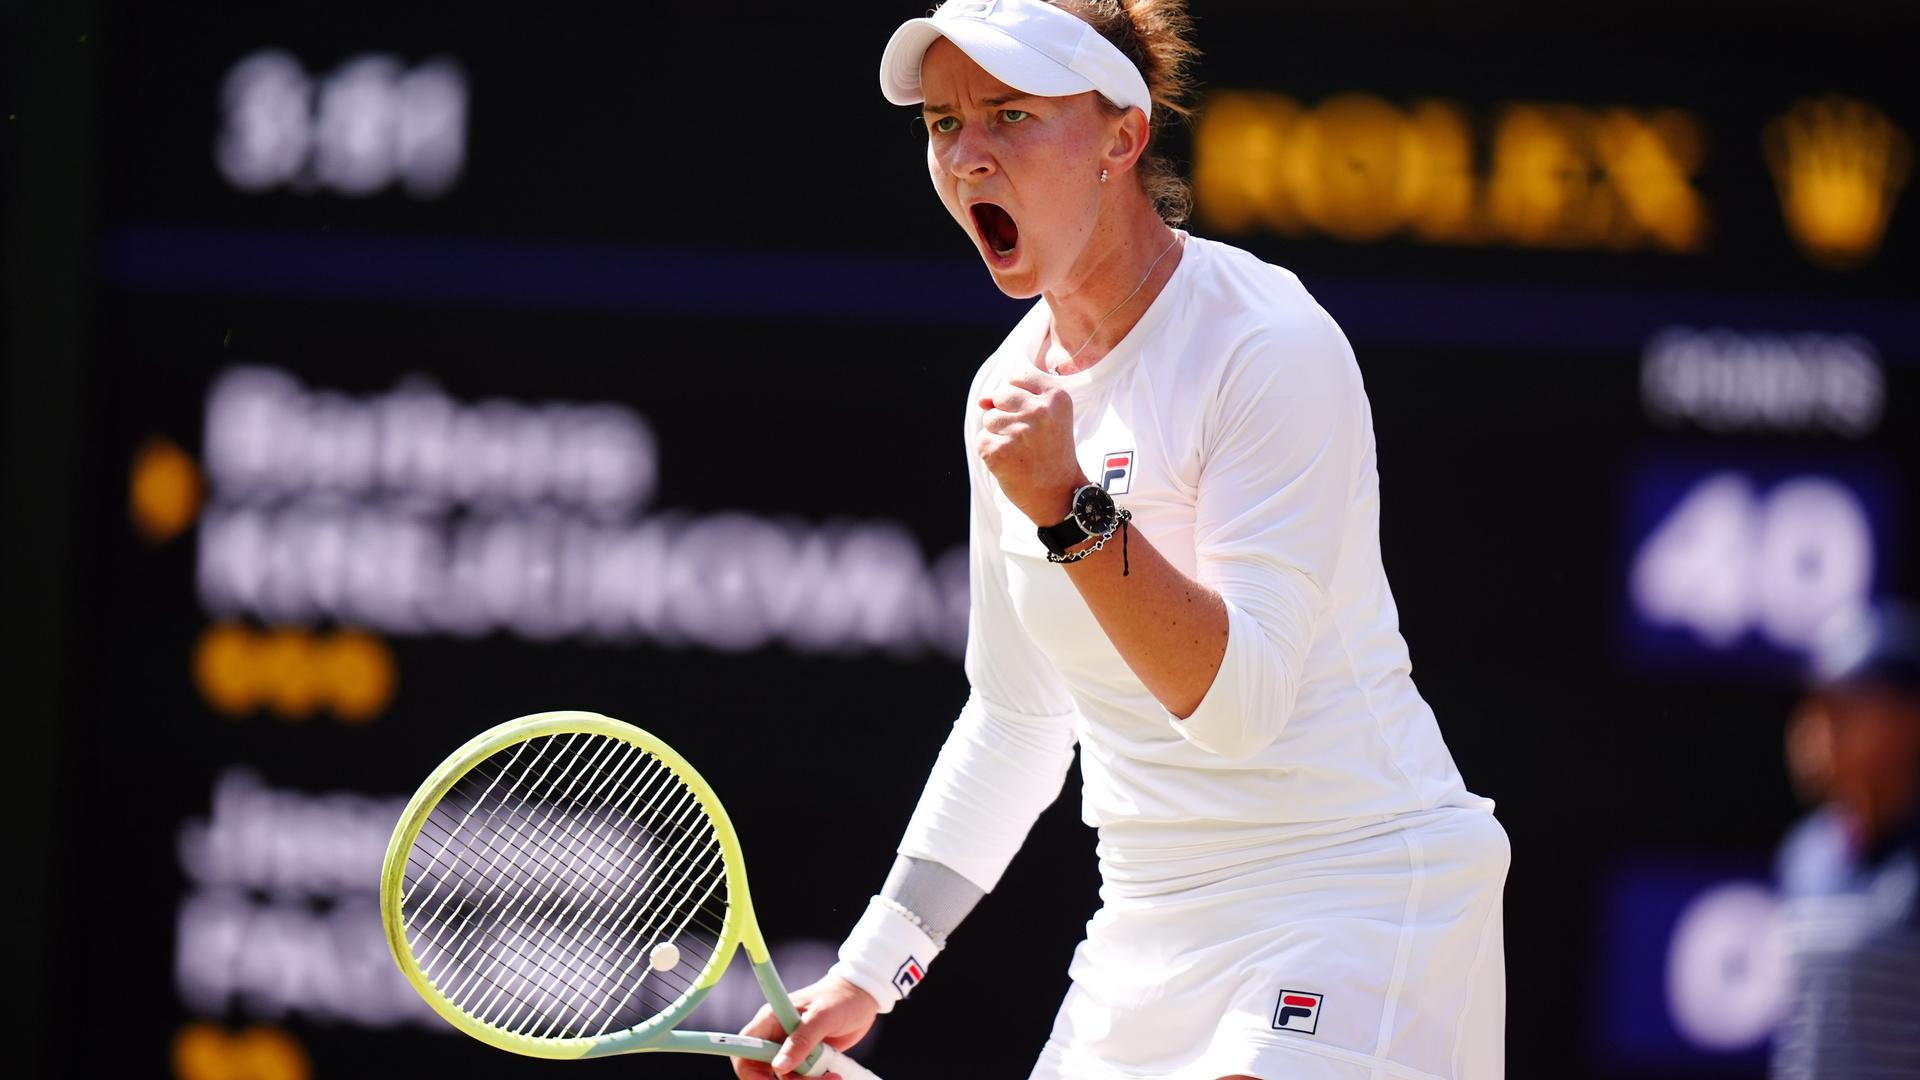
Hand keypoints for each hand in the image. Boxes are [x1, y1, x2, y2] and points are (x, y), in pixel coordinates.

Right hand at [731, 975, 878, 1079]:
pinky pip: (802, 1079)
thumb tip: (779, 1067)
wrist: (863, 997)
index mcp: (770, 1020)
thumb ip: (801, 1041)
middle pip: (764, 1072)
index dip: (749, 1071)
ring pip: (785, 1079)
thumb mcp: (822, 1017)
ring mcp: (791, 1049)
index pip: (744, 1049)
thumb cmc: (841, 998)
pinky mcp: (806, 1059)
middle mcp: (776, 1037)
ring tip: (833, 1077)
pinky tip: (834, 1075)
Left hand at [977, 368, 1085, 525]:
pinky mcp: (1001, 451)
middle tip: (1026, 438)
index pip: (1016, 378)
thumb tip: (981, 400)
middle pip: (999, 396)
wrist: (1060, 493)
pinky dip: (991, 453)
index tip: (1031, 417)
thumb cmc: (1051, 452)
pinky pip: (982, 440)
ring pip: (989, 419)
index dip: (1016, 397)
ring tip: (1021, 451)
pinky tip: (1011, 463)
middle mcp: (1040, 411)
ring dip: (999, 435)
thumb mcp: (1048, 418)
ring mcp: (1019, 431)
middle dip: (1005, 414)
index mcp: (1056, 397)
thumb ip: (1015, 399)